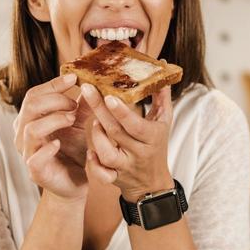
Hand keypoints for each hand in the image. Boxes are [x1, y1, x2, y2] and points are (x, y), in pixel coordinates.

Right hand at [13, 74, 88, 201]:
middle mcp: (23, 133)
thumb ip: (81, 105)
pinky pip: (34, 158)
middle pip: (30, 106)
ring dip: (54, 120)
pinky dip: (48, 148)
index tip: (74, 77)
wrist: (73, 182)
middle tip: (74, 104)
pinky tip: (60, 143)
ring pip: (31, 129)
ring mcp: (27, 152)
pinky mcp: (35, 172)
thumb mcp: (78, 123)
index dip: (53, 84)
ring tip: (72, 119)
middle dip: (55, 100)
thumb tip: (90, 82)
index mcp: (30, 118)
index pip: (34, 94)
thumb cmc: (71, 150)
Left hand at [80, 84, 174, 202]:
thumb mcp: (163, 120)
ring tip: (94, 121)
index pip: (135, 125)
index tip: (108, 96)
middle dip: (99, 110)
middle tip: (87, 89)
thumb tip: (162, 66)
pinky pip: (102, 174)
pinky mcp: (114, 177)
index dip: (122, 112)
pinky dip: (93, 163)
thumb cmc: (157, 144)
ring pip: (107, 154)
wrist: (153, 183)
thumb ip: (161, 95)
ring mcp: (126, 166)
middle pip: (116, 132)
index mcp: (151, 137)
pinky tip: (89, 151)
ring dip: (96, 136)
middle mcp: (138, 152)